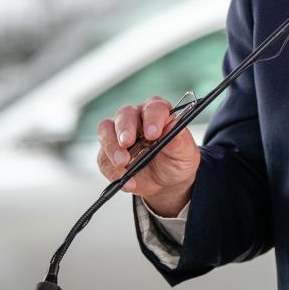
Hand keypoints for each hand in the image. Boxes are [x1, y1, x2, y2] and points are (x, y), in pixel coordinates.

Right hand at [96, 95, 199, 216]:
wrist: (166, 182)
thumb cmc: (177, 160)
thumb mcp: (185, 153)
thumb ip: (179, 139)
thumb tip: (173, 124)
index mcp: (158, 113)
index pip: (154, 107)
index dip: (152, 118)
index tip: (153, 133)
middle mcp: (137, 118)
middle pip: (125, 114)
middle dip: (125, 129)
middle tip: (127, 144)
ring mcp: (119, 134)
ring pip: (106, 130)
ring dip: (112, 147)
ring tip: (123, 164)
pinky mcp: (108, 152)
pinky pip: (103, 157)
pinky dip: (113, 171)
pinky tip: (128, 181)